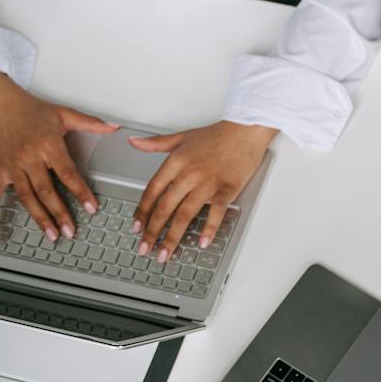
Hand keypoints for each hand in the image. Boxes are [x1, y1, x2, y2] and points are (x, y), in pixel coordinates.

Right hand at [0, 62, 116, 240]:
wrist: (3, 104)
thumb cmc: (33, 110)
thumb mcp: (64, 114)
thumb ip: (90, 123)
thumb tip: (114, 127)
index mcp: (48, 145)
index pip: (68, 173)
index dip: (80, 192)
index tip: (91, 208)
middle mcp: (30, 157)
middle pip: (47, 191)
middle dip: (60, 213)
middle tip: (71, 231)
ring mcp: (13, 165)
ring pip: (26, 197)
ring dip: (38, 217)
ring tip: (51, 234)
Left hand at [129, 120, 276, 260]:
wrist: (246, 128)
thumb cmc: (217, 134)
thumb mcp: (182, 137)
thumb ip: (156, 143)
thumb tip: (134, 142)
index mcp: (176, 162)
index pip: (152, 192)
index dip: (142, 212)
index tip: (136, 226)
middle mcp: (189, 174)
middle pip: (165, 208)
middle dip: (152, 232)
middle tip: (144, 248)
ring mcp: (208, 183)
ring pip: (185, 215)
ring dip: (173, 237)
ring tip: (165, 253)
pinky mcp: (227, 189)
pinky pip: (215, 213)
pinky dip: (209, 229)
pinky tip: (202, 242)